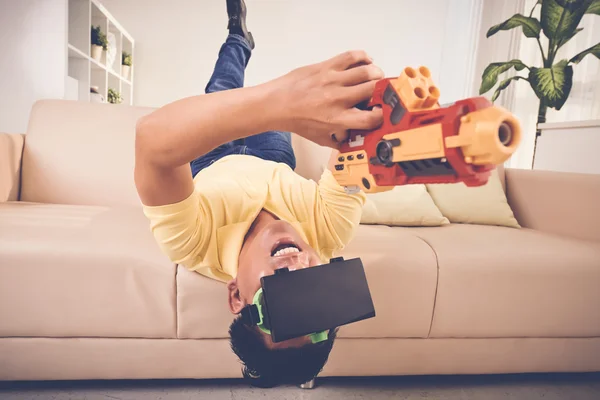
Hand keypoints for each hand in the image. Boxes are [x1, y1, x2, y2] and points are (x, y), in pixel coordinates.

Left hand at [268, 50, 384, 147]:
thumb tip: (354, 142)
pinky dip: (363, 57)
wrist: (276, 104)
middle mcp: (338, 99)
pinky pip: (352, 56)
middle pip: (373, 90)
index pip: (371, 118)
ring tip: (376, 78)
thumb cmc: (297, 121)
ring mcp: (333, 80)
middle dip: (381, 92)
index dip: (381, 116)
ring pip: (367, 71)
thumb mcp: (320, 138)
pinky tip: (366, 63)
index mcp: (338, 119)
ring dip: (377, 74)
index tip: (380, 113)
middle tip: (380, 93)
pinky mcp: (326, 66)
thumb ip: (339, 141)